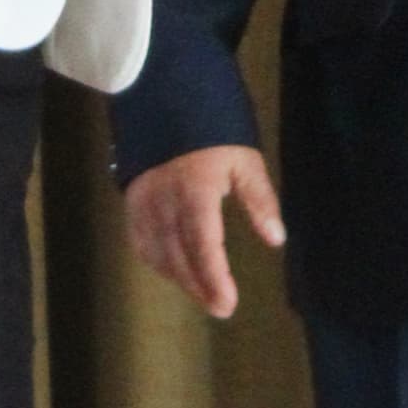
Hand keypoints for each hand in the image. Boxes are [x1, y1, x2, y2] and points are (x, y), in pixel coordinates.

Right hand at [121, 144, 284, 318]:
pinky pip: (142, 243)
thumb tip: (276, 239)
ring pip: (159, 254)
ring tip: (205, 295)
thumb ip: (259, 200)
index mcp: (194, 190)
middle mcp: (163, 201)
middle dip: (200, 287)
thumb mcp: (245, 160)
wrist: (166, 99)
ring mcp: (142, 203)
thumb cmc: (214, 131)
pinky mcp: (131, 202)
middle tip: (221, 308)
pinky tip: (176, 272)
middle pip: (179, 257)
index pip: (203, 245)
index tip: (227, 304)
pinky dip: (159, 263)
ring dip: (181, 279)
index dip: (214, 278)